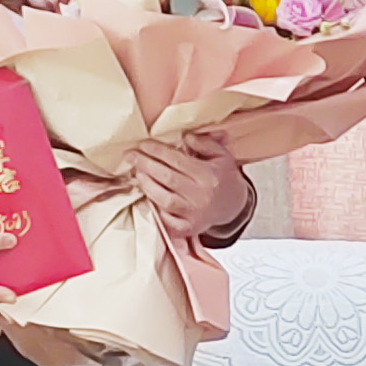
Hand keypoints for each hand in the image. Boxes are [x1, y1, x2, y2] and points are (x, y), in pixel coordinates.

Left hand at [130, 132, 251, 240]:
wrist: (234, 206)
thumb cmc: (223, 177)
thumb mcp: (221, 154)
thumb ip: (204, 142)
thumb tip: (184, 137)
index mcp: (209, 175)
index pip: (177, 160)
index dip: (158, 151)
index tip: (143, 144)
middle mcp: (201, 195)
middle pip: (167, 178)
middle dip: (145, 164)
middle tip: (130, 155)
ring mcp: (194, 214)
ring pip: (164, 199)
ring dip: (147, 185)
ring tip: (137, 172)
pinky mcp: (189, 228)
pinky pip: (168, 221)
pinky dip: (157, 210)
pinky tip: (148, 196)